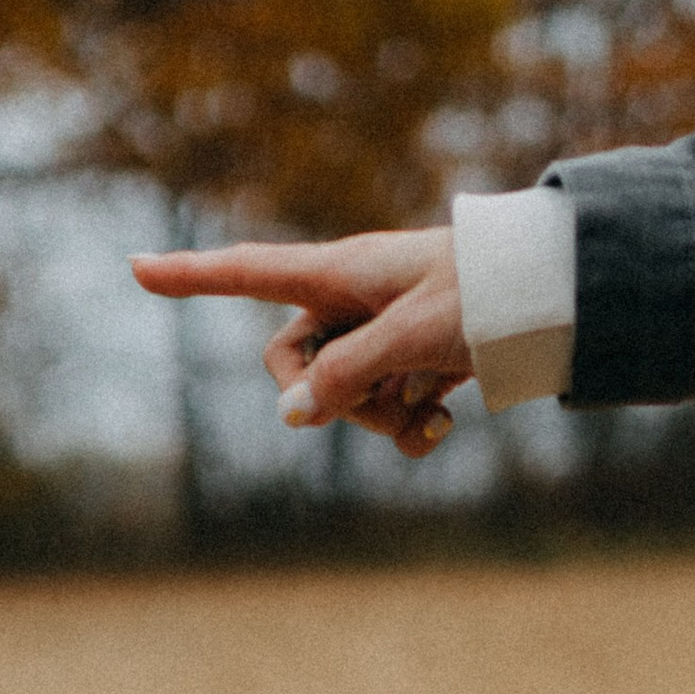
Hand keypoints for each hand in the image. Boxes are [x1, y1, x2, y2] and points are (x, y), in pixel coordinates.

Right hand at [130, 227, 466, 456]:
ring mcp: (379, 338)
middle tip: (385, 392)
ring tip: (433, 399)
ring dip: (380, 415)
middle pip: (291, 365)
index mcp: (340, 272)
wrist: (557, 298)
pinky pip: (384, 413)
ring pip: (340, 399)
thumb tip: (291, 417)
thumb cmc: (486, 293)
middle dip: (327, 397)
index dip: (191, 276)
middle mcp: (351, 303)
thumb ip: (346, 374)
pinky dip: (410, 427)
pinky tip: (446, 421)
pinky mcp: (412, 366)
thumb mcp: (411, 334)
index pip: (248, 272)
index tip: (137, 266)